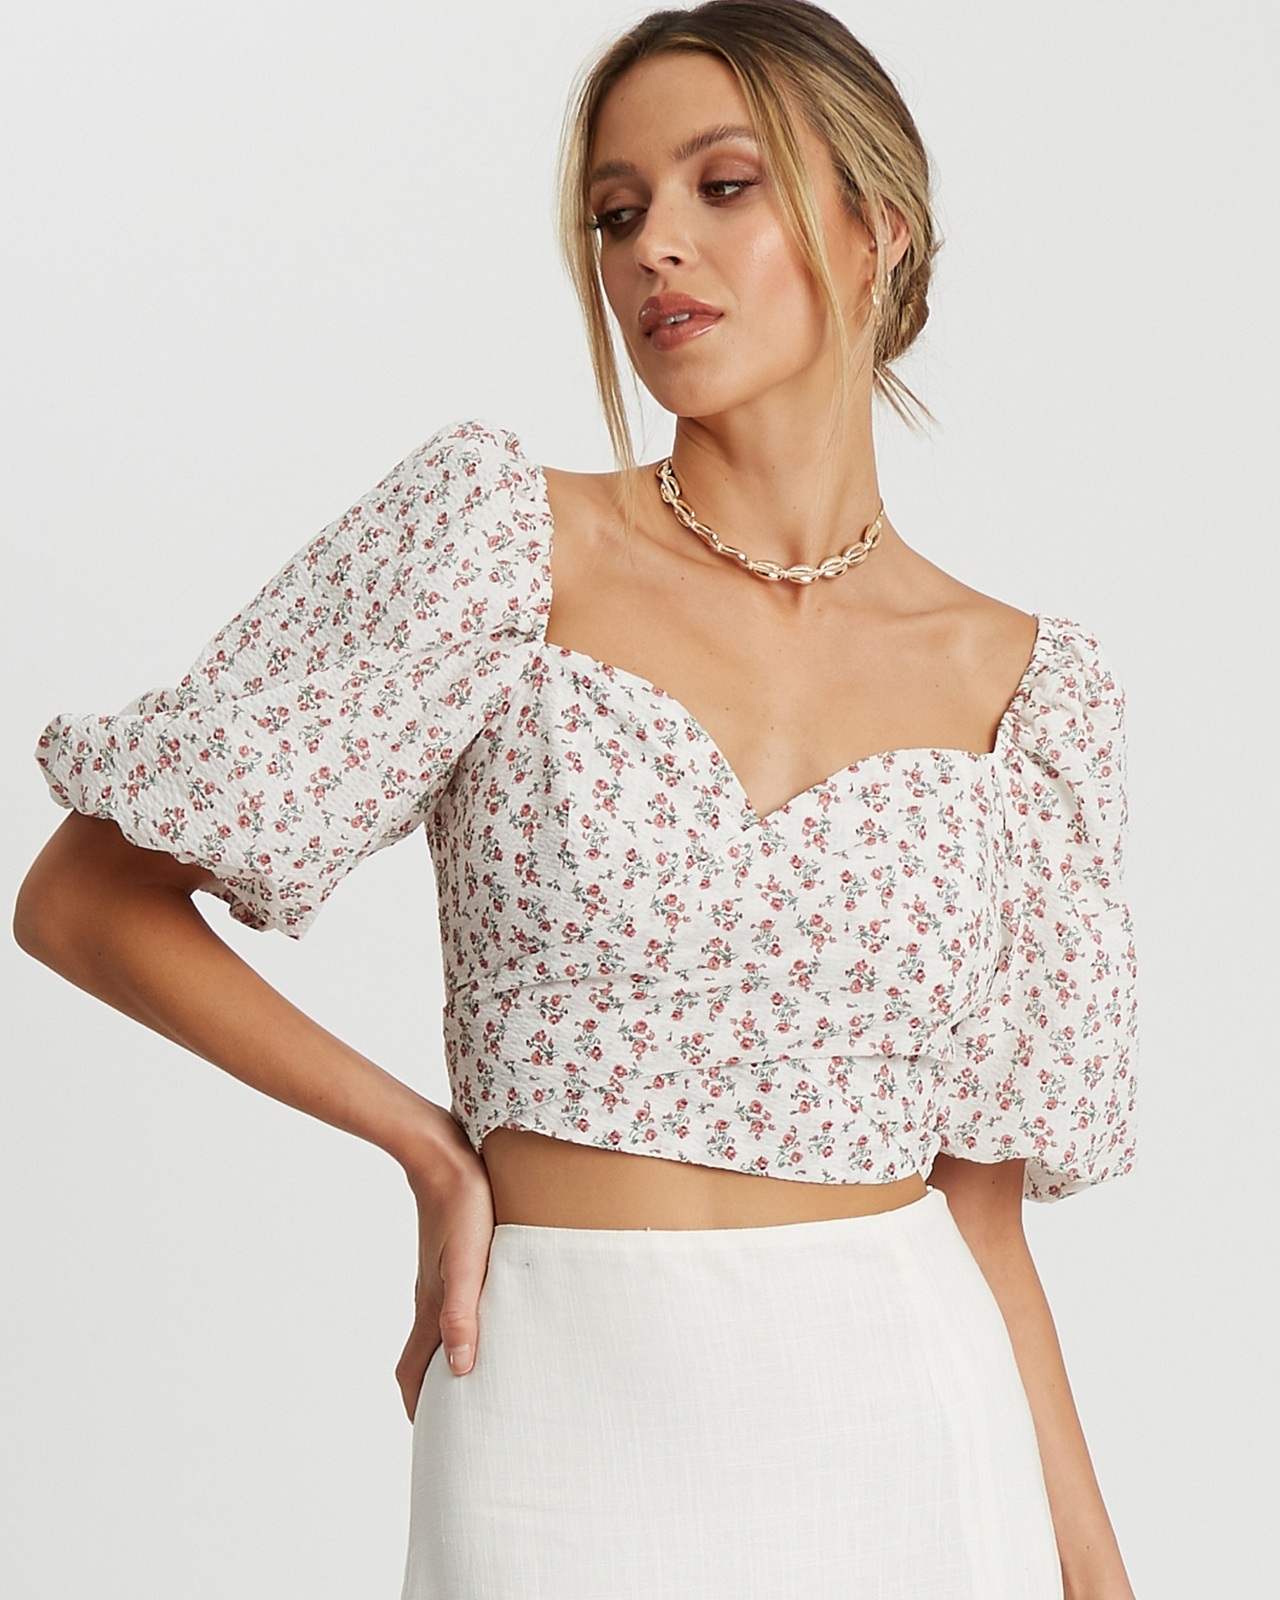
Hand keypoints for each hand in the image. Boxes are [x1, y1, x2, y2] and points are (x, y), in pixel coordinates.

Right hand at [395, 1123, 495, 1420]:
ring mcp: (439, 1277)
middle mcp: (430, 1298)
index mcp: (430, 1308)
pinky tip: (491, 1317)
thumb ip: (461, 1315)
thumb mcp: (467, 1264)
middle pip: (424, 1358)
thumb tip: (459, 1371)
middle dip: (436, 1393)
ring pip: (439, 1331)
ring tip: (481, 1378)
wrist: (445, 1156)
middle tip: (463, 1422)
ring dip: (452, 1359)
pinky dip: (464, 1325)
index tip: (435, 1442)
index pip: (413, 1373)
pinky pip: (454, 1303)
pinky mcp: (453, 1256)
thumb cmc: (462, 1208)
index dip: (419, 1409)